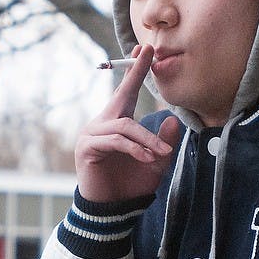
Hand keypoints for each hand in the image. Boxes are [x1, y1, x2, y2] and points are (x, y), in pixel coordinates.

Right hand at [75, 45, 180, 202]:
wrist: (111, 211)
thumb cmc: (130, 185)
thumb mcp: (155, 163)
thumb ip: (162, 143)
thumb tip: (172, 119)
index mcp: (117, 123)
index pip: (126, 92)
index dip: (135, 71)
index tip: (144, 48)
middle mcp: (102, 123)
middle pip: (121, 96)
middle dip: (135, 73)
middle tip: (149, 53)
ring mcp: (92, 135)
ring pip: (124, 126)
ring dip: (146, 139)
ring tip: (161, 154)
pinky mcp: (87, 149)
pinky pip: (115, 141)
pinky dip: (134, 148)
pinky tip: (147, 158)